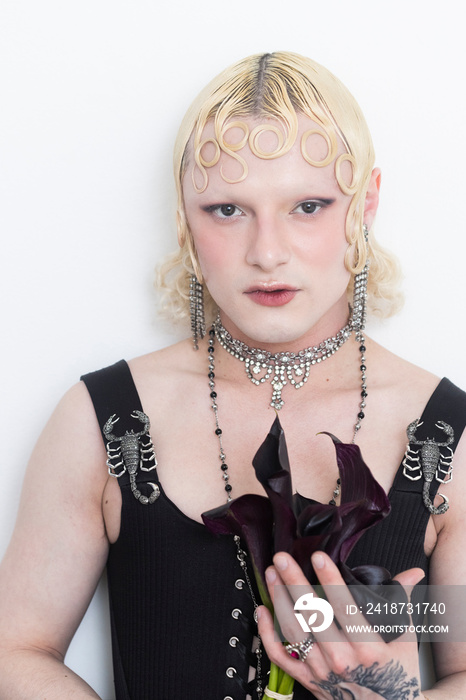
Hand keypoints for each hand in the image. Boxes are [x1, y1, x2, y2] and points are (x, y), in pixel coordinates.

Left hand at [257, 551, 424, 698]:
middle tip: (282, 557)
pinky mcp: (307, 680)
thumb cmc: (396, 675)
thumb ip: (401, 602)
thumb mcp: (404, 639)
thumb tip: (412, 573)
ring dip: (279, 600)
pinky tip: (262, 610)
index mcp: (368, 649)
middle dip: (295, 583)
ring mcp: (321, 671)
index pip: (345, 608)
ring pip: (293, 632)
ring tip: (272, 574)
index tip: (318, 557)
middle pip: (312, 616)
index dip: (330, 581)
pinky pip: (280, 657)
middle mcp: (341, 660)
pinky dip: (266, 634)